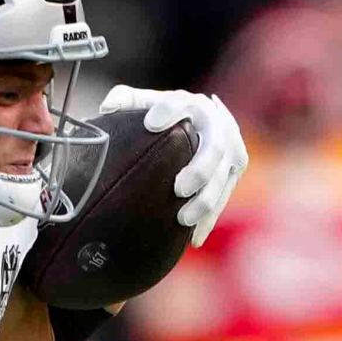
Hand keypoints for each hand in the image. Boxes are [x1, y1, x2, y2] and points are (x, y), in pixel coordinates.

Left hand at [99, 85, 247, 246]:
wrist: (201, 122)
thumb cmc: (161, 116)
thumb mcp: (142, 105)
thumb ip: (125, 101)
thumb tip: (107, 108)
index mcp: (191, 104)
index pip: (181, 103)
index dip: (169, 111)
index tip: (150, 123)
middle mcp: (216, 122)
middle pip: (215, 147)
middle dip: (200, 169)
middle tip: (179, 188)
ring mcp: (231, 147)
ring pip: (223, 177)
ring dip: (206, 200)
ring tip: (183, 219)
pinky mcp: (234, 170)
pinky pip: (224, 197)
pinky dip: (209, 219)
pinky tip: (193, 239)